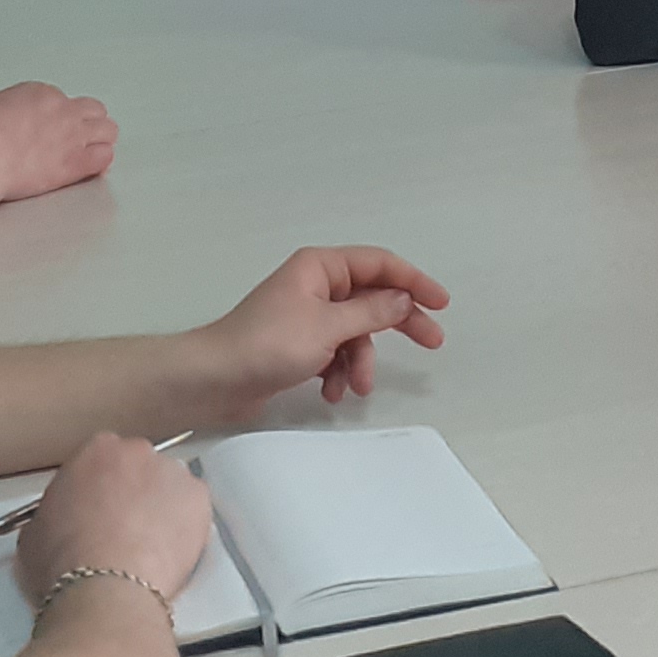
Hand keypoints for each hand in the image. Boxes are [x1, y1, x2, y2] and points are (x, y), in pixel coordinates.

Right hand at [0, 81, 116, 199]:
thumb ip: (12, 112)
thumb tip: (10, 124)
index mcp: (40, 93)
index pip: (65, 101)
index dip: (60, 118)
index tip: (52, 130)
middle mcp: (62, 109)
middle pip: (94, 110)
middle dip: (88, 124)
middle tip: (79, 139)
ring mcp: (72, 134)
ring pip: (108, 130)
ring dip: (100, 140)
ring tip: (89, 153)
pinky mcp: (75, 161)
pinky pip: (105, 157)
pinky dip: (100, 162)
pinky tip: (91, 168)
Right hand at [14, 429, 213, 609]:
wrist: (105, 588)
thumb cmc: (65, 562)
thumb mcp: (34, 534)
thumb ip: (50, 516)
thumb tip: (53, 528)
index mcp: (96, 451)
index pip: (102, 462)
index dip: (100, 491)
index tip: (99, 512)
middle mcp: (137, 452)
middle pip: (138, 470)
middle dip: (132, 495)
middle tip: (123, 531)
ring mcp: (171, 472)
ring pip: (168, 488)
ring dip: (160, 510)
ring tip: (147, 549)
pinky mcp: (198, 498)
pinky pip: (193, 509)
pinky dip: (185, 527)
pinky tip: (168, 553)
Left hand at [197, 246, 450, 411]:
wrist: (216, 380)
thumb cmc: (270, 344)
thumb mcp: (328, 327)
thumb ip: (372, 311)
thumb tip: (405, 299)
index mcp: (321, 267)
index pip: (379, 264)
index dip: (414, 280)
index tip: (441, 303)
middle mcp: (316, 285)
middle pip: (372, 298)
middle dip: (399, 324)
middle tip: (433, 343)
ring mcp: (307, 316)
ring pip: (354, 332)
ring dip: (360, 360)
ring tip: (356, 387)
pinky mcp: (298, 346)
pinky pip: (334, 353)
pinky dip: (338, 371)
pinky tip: (331, 392)